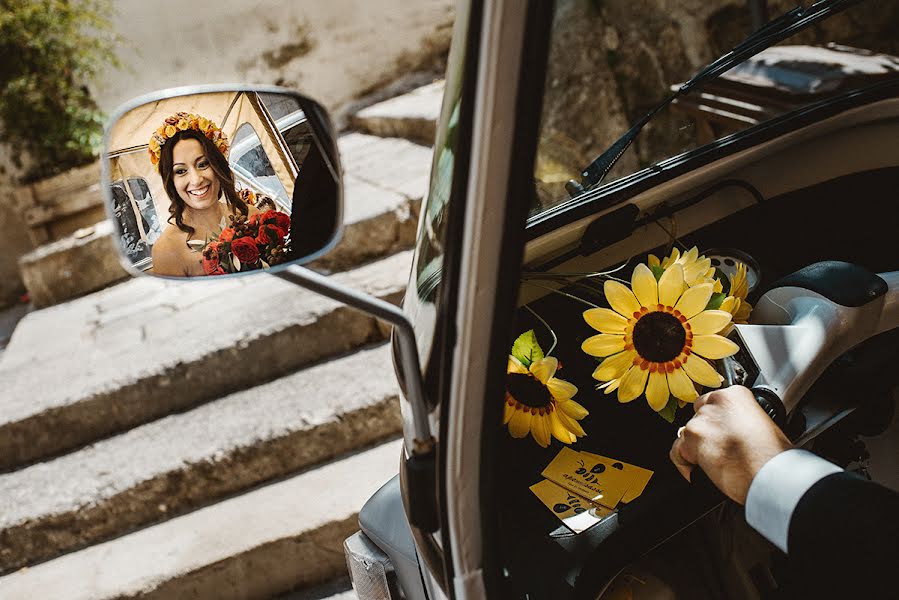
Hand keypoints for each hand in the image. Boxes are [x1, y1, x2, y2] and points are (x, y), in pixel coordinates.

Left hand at [669, 386, 791, 503]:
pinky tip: (701, 472)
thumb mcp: (763, 425)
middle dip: (706, 434)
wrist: (771, 475)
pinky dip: (685, 464)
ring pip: (688, 434)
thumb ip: (741, 421)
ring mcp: (701, 421)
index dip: (717, 422)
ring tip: (715, 464)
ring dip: (696, 449)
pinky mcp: (691, 440)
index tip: (723, 433)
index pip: (713, 402)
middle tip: (720, 450)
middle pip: (699, 417)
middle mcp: (715, 402)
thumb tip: (733, 431)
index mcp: (736, 395)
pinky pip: (677, 452)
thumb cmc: (773, 457)